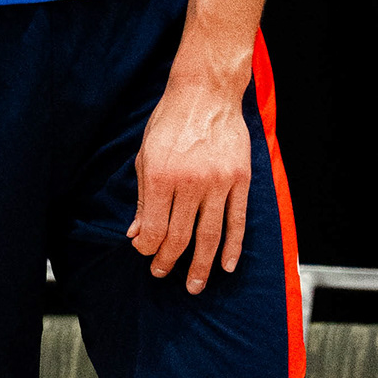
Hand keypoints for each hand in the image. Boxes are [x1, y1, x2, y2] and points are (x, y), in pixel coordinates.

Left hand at [128, 69, 251, 292]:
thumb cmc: (170, 121)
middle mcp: (190, 183)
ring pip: (210, 236)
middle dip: (169, 261)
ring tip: (194, 285)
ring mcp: (218, 182)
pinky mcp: (240, 180)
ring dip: (201, 265)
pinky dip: (233, 247)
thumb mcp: (146, 155)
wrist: (206, 92)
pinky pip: (238, 221)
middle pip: (180, 237)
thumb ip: (143, 197)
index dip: (147, 248)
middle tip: (163, 274)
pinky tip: (227, 265)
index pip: (154, 228)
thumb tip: (137, 233)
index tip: (145, 254)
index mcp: (161, 176)